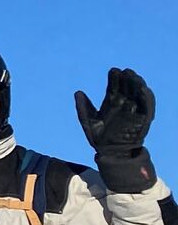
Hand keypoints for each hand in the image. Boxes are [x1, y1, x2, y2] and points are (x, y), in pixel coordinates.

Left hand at [76, 67, 156, 193]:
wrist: (110, 153)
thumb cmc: (98, 138)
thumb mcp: (87, 121)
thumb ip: (83, 107)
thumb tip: (78, 92)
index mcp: (111, 103)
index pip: (114, 88)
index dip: (114, 79)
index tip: (113, 70)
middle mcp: (124, 105)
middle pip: (127, 89)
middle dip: (127, 79)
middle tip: (126, 71)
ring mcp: (133, 112)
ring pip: (137, 95)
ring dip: (137, 85)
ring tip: (135, 77)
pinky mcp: (142, 119)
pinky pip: (147, 108)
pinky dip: (146, 98)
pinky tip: (144, 89)